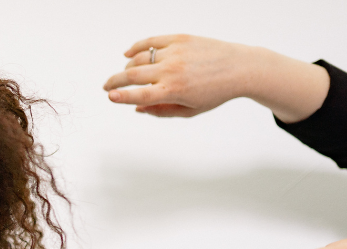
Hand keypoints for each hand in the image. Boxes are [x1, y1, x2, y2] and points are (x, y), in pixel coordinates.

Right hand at [103, 35, 253, 116]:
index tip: (110, 97)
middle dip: (115, 81)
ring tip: (126, 74)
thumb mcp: (189, 110)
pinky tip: (128, 53)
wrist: (239, 68)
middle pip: (132, 75)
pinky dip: (136, 47)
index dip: (121, 97)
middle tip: (107, 86)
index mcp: (174, 91)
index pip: (139, 95)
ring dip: (127, 67)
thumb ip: (161, 111)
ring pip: (139, 58)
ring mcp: (175, 52)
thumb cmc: (215, 92)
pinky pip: (150, 41)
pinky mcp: (179, 38)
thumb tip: (137, 109)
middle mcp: (172, 70)